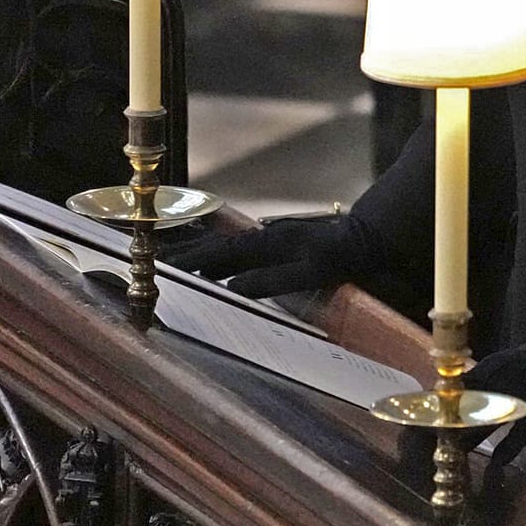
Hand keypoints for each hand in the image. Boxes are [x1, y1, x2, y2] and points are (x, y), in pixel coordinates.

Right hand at [180, 212, 365, 299]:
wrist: (368, 238)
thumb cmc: (341, 256)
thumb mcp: (311, 271)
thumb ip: (272, 279)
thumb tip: (233, 287)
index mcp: (266, 244)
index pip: (218, 254)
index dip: (191, 261)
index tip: (164, 267)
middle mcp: (263, 238)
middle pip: (216, 247)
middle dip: (186, 254)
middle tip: (157, 263)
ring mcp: (270, 240)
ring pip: (226, 247)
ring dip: (200, 256)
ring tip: (174, 265)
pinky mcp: (277, 245)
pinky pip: (239, 251)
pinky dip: (220, 258)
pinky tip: (216, 268)